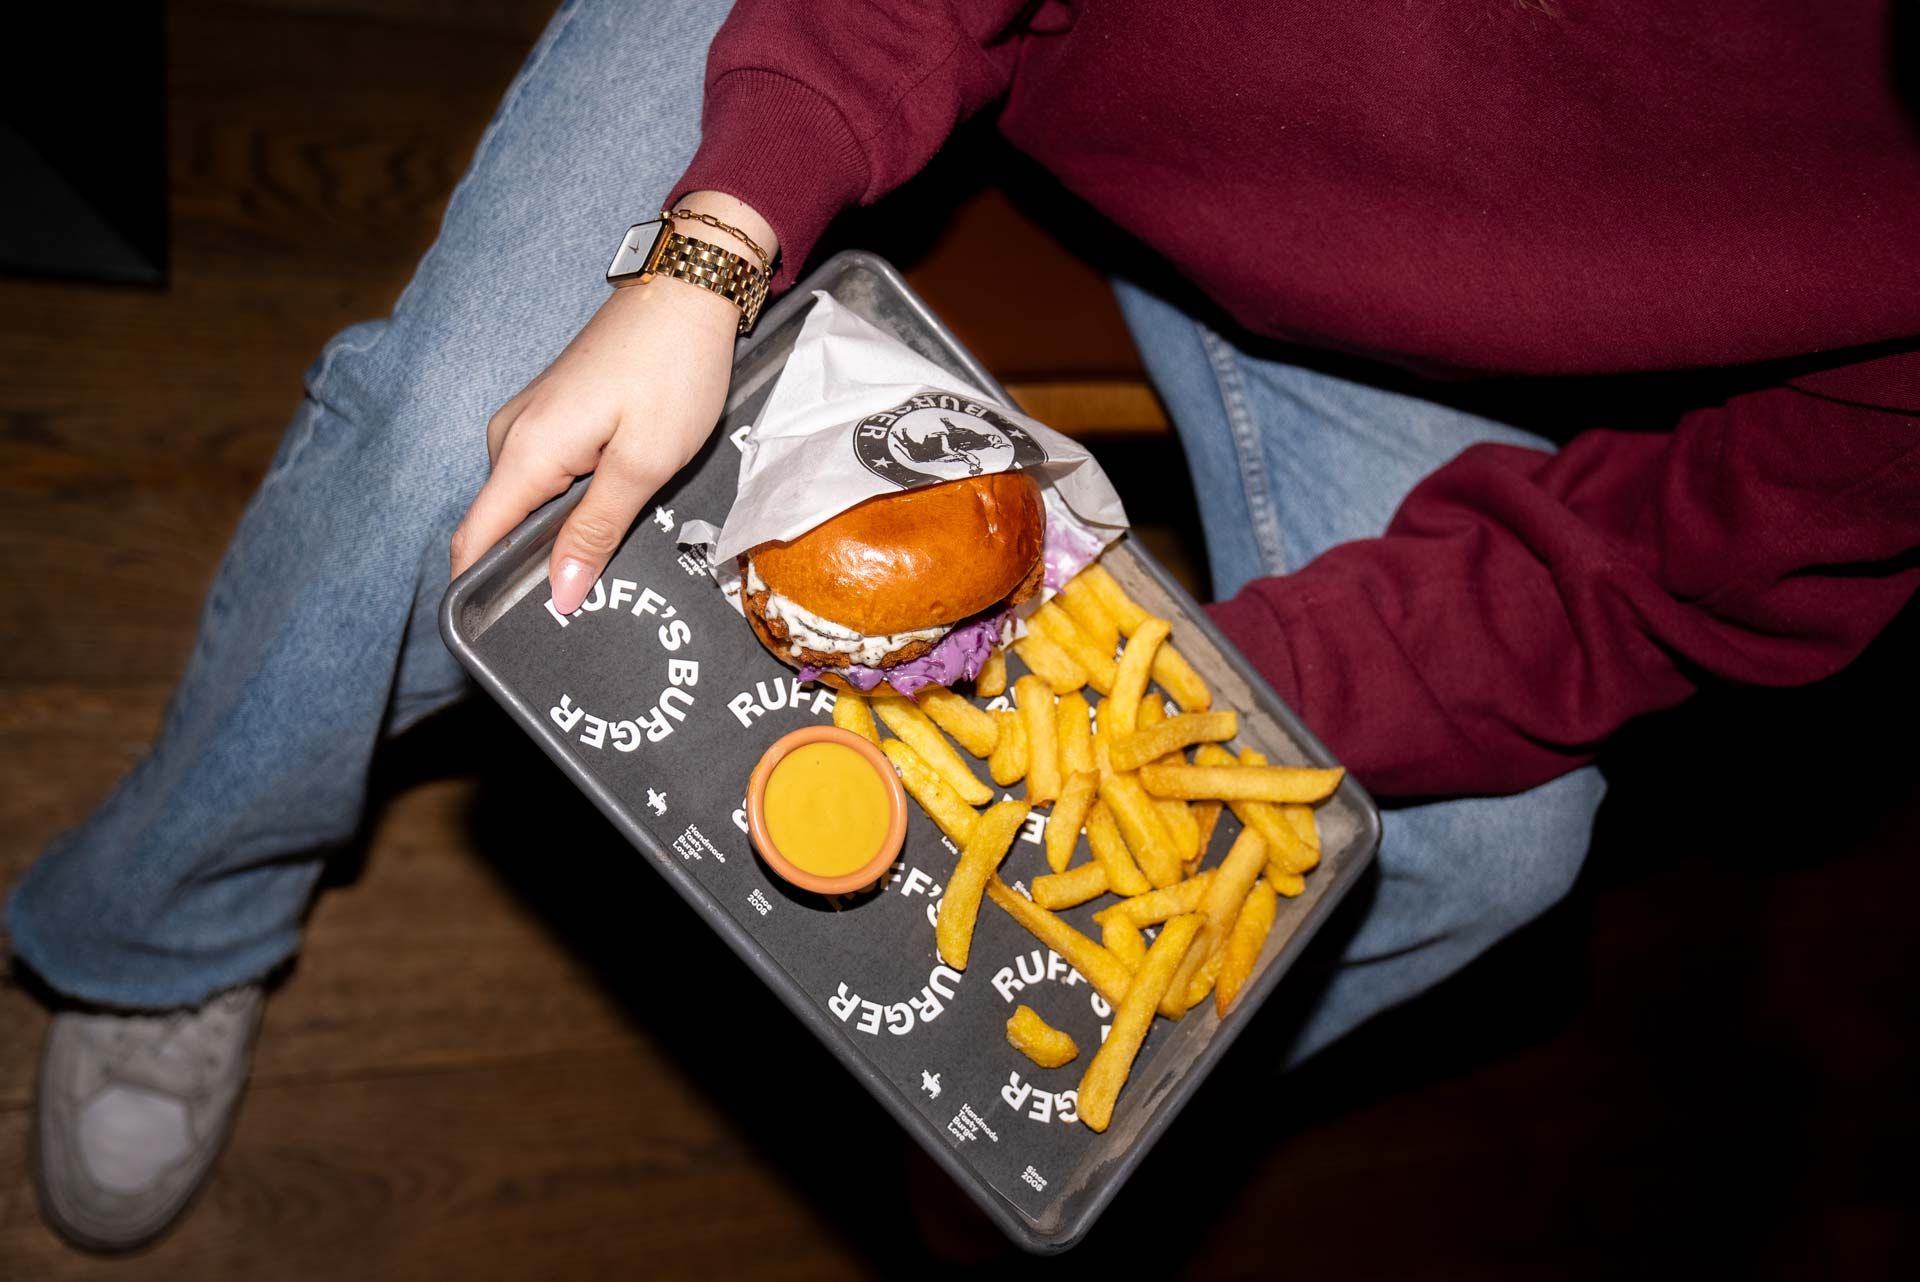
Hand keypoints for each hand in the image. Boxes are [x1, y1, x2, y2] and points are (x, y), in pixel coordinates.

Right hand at [449, 193, 775, 613]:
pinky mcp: (553, 413)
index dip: (480, 592)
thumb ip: (595, 531)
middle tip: (587, 607)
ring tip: (608, 562)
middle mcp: (511, 437)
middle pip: (499, 526)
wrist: (688, 291)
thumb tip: (558, 593)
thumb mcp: (644, 464)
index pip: (473, 540)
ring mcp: (529, 422)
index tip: (511, 635)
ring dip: (558, 534)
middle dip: (532, 569)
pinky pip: (546, 475)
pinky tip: (611, 512)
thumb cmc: (673, 371)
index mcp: (525, 453)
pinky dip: (570, 502)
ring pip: (527, 502)